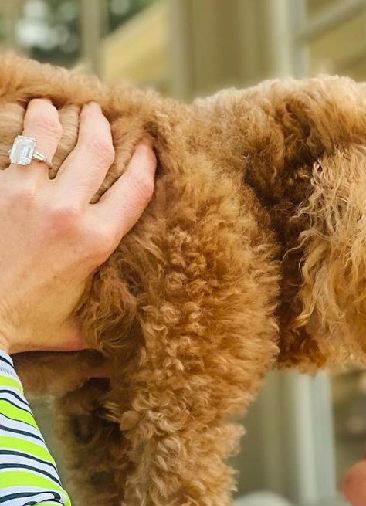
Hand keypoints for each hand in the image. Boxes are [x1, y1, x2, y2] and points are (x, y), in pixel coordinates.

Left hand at [0, 98, 156, 353]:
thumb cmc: (26, 326)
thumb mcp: (78, 328)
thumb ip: (105, 323)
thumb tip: (127, 334)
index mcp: (97, 241)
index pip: (135, 189)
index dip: (146, 162)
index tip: (147, 147)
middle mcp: (68, 210)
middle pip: (95, 150)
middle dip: (101, 125)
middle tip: (100, 113)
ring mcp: (27, 194)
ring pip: (47, 136)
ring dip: (54, 116)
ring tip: (53, 106)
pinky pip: (12, 149)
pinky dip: (17, 132)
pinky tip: (19, 123)